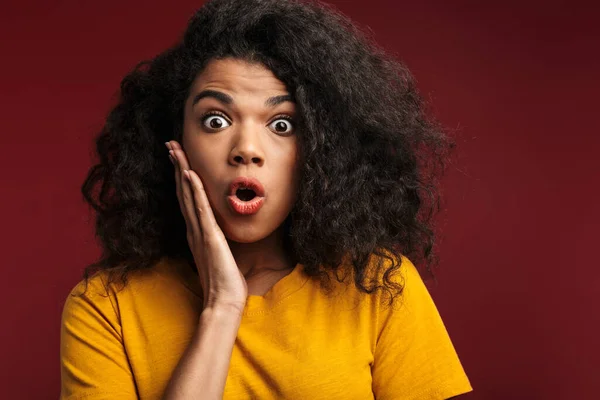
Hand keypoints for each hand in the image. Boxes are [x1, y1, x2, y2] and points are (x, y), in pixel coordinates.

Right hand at [166, 141, 247, 313]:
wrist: (223, 302)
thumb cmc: (223, 282)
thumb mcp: (218, 255)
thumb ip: (214, 241)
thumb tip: (217, 232)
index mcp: (196, 232)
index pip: (186, 198)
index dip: (181, 175)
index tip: (178, 157)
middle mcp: (194, 229)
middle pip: (182, 191)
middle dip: (177, 165)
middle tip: (171, 144)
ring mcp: (200, 232)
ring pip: (188, 195)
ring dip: (182, 170)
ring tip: (176, 150)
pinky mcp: (209, 237)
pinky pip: (201, 210)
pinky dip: (195, 191)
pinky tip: (191, 174)